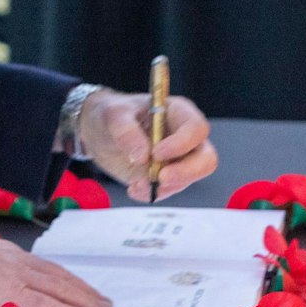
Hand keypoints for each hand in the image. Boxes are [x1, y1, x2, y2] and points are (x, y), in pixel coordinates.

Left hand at [76, 88, 217, 202]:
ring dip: (165, 186)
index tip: (157, 153)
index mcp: (178, 112)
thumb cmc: (111, 115)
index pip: (196, 129)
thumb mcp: (113, 116)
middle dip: (187, 172)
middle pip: (206, 158)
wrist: (98, 133)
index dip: (182, 143)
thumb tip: (143, 156)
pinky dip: (152, 194)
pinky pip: (168, 191)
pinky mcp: (166, 177)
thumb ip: (126, 131)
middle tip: (160, 178)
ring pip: (189, 179)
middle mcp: (184, 137)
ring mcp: (178, 159)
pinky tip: (133, 187)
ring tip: (136, 184)